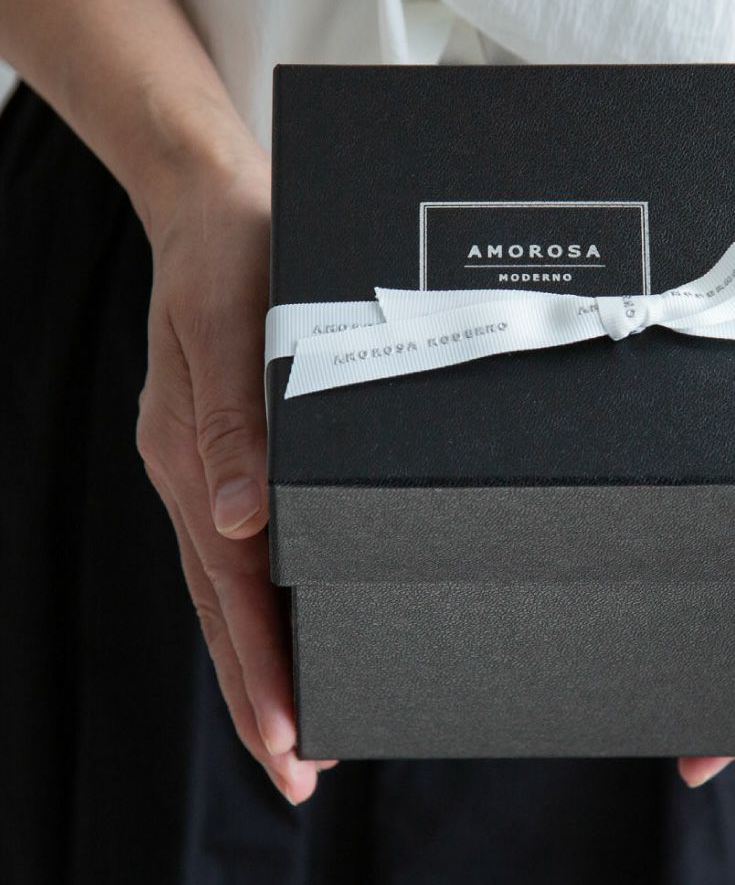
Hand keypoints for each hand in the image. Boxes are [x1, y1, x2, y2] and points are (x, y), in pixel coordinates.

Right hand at [133, 147, 332, 803]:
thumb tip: (238, 522)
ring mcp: (212, 463)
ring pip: (234, 582)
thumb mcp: (226, 324)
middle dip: (261, 691)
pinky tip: (287, 617)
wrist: (217, 202)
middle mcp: (198, 473)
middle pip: (228, 604)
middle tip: (301, 773)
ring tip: (297, 723)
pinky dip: (263, 595)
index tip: (293, 743)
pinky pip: (245, 540)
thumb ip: (230, 421)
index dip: (261, 668)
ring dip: (263, 654)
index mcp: (191, 456)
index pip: (230, 589)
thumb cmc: (234, 255)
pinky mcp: (235, 442)